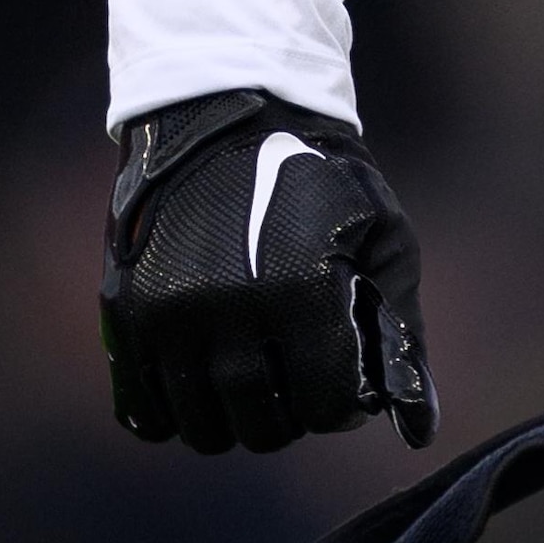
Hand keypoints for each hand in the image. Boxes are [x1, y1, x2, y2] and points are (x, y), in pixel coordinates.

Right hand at [99, 91, 436, 453]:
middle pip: (262, 424)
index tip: (343, 386)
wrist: (228, 113)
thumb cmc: (324, 180)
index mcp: (301, 289)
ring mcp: (167, 311)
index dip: (343, 408)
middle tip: (297, 386)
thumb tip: (419, 430)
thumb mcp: (384, 240)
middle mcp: (228, 307)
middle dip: (290, 419)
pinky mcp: (124, 310)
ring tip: (252, 385)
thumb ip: (402, 336)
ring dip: (234, 422)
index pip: (326, 408)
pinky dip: (173, 415)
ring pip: (201, 426)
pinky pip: (141, 407)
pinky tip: (201, 389)